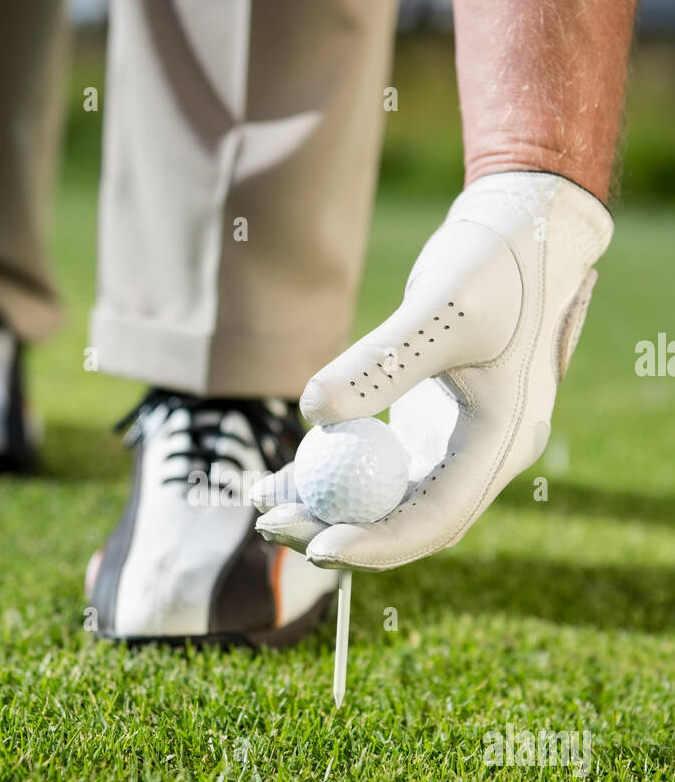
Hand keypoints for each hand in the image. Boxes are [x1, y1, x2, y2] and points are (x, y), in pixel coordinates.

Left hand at [253, 171, 612, 571]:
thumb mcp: (443, 308)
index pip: (438, 517)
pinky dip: (328, 473)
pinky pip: (373, 468)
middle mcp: (480, 457)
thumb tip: (311, 412)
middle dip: (337, 532)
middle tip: (271, 524)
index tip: (319, 547)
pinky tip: (277, 476)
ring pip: (383, 500)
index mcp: (503, 443)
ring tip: (260, 502)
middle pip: (405, 521)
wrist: (520, 234)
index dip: (378, 542)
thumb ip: (380, 364)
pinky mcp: (425, 429)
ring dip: (324, 507)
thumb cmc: (495, 265)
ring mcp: (452, 446)